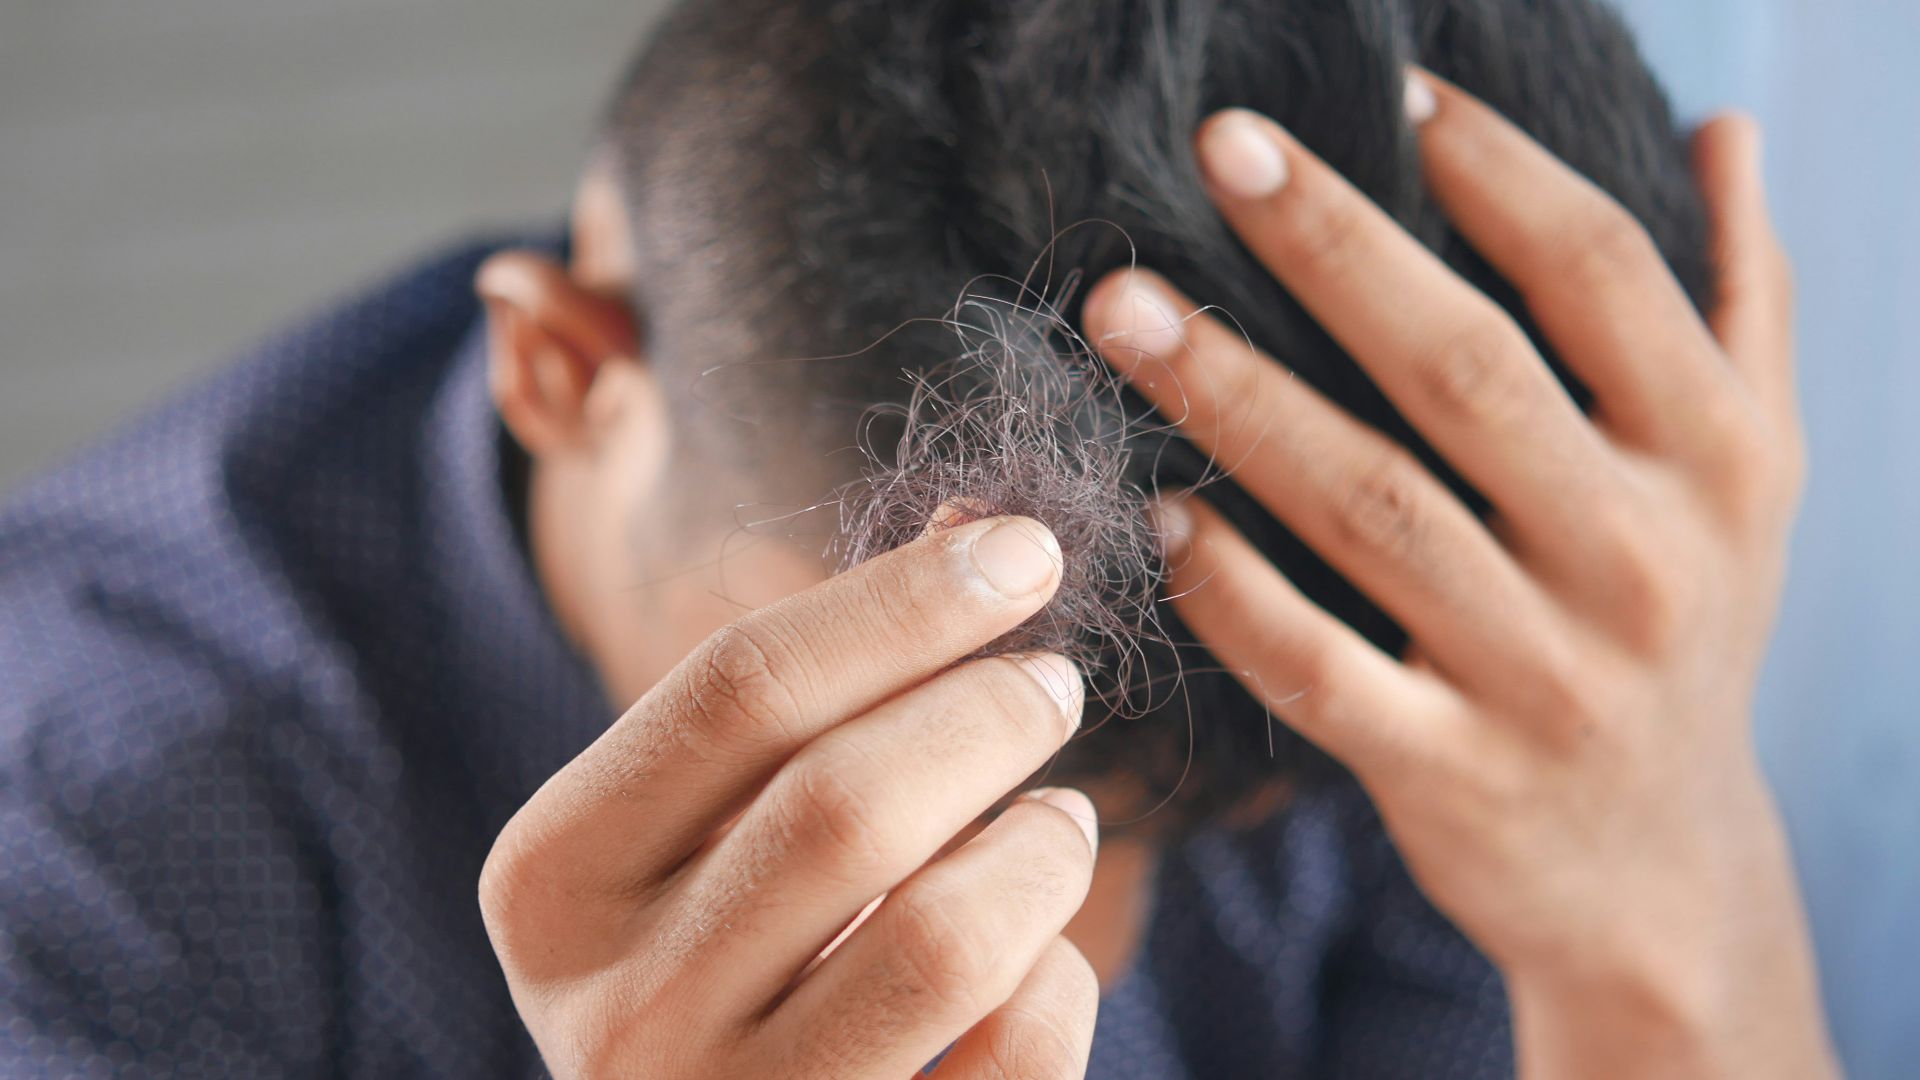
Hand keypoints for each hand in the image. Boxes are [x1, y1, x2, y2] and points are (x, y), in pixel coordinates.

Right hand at [479, 515, 1099, 1078]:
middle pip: (846, 804)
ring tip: (1058, 819)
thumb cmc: (722, 949)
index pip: (741, 689)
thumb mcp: (707, 825)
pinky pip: (1012, 1055)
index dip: (905, 604)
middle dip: (987, 714)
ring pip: (944, 937)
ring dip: (1040, 849)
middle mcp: (618, 1012)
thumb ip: (810, 695)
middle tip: (1051, 683)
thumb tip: (981, 536)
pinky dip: (1059, 979)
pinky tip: (1039, 951)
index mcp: (554, 881)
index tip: (1024, 552)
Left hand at [1083, 75, 1835, 1077]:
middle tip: (1216, 149)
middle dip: (1331, 247)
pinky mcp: (1449, 773)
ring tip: (1123, 309)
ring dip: (1236, 398)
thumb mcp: (1749, 476)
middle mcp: (1639, 559)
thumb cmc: (1683, 630)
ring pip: (1370, 508)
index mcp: (1714, 459)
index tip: (1391, 89)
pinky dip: (1231, 591)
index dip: (1496, 171)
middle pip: (1465, 370)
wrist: (1659, 871)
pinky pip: (1320, 669)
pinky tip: (1158, 513)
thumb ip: (1742, 302)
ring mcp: (1542, 676)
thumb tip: (1725, 130)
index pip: (1602, 276)